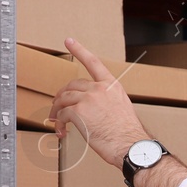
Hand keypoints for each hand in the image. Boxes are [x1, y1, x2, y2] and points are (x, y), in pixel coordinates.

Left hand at [48, 38, 150, 168]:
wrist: (130, 145)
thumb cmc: (128, 134)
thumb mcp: (122, 109)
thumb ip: (106, 102)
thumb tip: (94, 109)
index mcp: (112, 86)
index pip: (93, 63)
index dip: (79, 50)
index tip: (69, 41)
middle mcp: (99, 89)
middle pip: (72, 85)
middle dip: (62, 95)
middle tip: (57, 105)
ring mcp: (88, 99)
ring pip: (64, 99)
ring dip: (57, 110)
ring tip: (56, 121)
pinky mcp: (78, 112)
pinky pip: (62, 114)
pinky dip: (58, 123)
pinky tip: (62, 131)